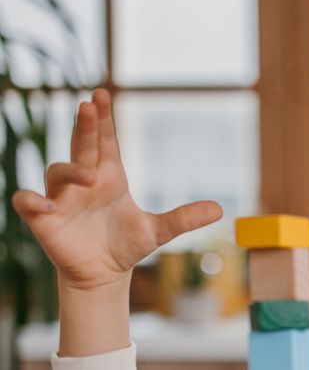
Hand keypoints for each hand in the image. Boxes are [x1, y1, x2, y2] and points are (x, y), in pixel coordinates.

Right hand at [11, 88, 221, 292]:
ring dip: (71, 170)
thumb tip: (220, 209)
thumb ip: (184, 218)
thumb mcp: (158, 231)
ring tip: (90, 176)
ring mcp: (61, 197)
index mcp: (108, 177)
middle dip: (84, 126)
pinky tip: (44, 205)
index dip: (102, 119)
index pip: (104, 142)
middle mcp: (82, 181)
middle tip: (89, 105)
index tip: (101, 96)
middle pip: (81, 146)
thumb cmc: (125, 244)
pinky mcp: (44, 218)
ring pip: (58, 171)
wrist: (103, 273)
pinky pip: (27, 202)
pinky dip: (31, 200)